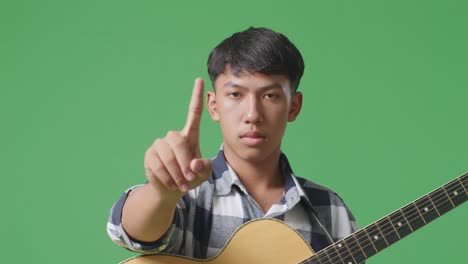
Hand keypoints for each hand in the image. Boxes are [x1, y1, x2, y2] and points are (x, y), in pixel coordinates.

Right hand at [144, 78, 211, 193]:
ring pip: (167, 156)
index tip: (199, 79)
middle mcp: (173, 136)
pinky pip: (157, 165)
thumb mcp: (203, 174)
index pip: (194, 113)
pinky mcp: (150, 155)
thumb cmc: (191, 177)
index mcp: (190, 135)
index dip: (196, 96)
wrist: (172, 189)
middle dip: (185, 162)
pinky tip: (171, 183)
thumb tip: (192, 164)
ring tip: (182, 185)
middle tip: (190, 179)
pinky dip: (167, 178)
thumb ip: (204, 168)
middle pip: (178, 142)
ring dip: (176, 173)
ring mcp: (160, 144)